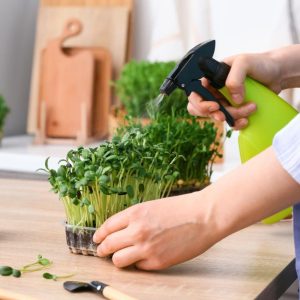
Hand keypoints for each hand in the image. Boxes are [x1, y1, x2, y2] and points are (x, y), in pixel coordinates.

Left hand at [93, 193, 218, 269]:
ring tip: (122, 257)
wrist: (203, 216)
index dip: (100, 234)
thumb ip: (134, 218)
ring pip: (118, 260)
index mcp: (135, 213)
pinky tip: (146, 257)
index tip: (97, 239)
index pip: (107, 227)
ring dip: (118, 259)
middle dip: (102, 249)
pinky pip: (139, 267)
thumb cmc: (180, 209)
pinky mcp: (157, 262)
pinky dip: (139, 263)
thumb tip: (119, 231)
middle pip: (108, 245)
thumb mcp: (152, 206)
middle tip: (102, 251)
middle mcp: (137, 231)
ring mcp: (146, 248)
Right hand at [187, 52, 281, 129]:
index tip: (215, 106)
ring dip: (233, 116)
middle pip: (203, 110)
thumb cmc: (259, 63)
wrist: (278, 73)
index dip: (200, 104)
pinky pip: (230, 122)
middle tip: (224, 116)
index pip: (195, 94)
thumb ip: (234, 78)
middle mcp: (215, 91)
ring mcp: (224, 102)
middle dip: (215, 114)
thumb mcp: (244, 62)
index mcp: (211, 79)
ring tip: (251, 108)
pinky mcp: (235, 110)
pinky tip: (247, 120)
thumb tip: (233, 99)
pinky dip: (237, 124)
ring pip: (219, 117)